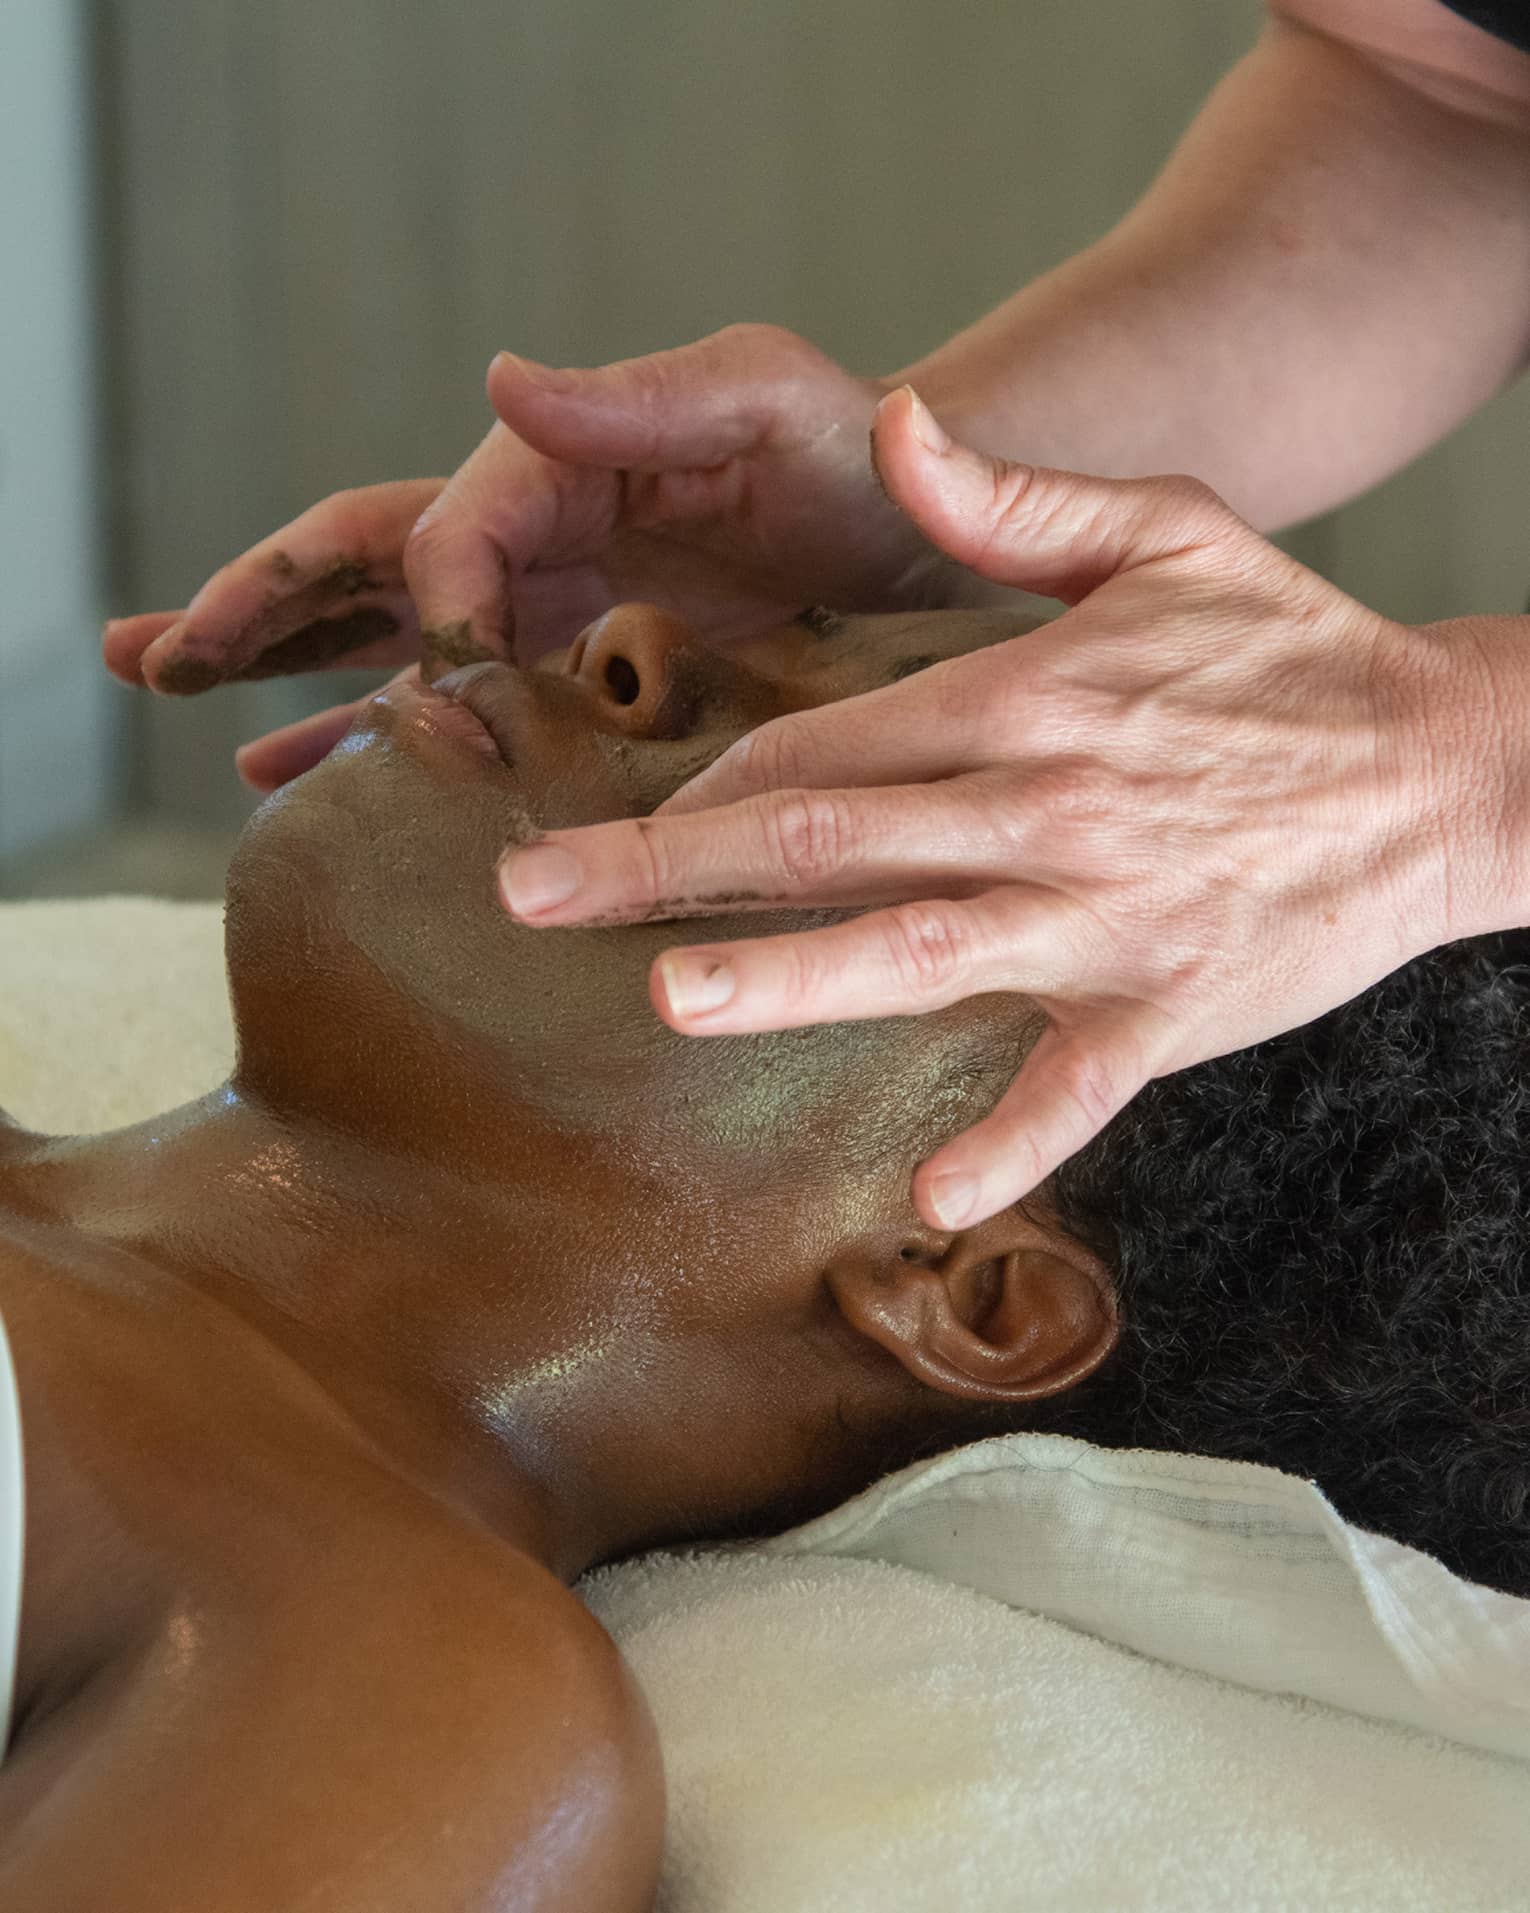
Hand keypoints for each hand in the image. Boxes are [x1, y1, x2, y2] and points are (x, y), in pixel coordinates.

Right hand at [105, 326, 947, 790]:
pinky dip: (378, 732)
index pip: (442, 535)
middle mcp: (530, 531)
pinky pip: (456, 701)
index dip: (427, 610)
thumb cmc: (855, 451)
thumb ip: (634, 397)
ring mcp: (542, 604)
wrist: (921, 528)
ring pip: (382, 640)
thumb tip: (498, 380)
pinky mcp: (574, 669)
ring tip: (189, 712)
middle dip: (253, 608)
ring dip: (283, 677)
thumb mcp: (758, 395)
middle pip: (358, 564)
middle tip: (146, 652)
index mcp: (558, 464)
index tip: (450, 695)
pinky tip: (308, 773)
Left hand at [499, 388, 1489, 1228]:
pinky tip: (931, 1206)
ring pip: (919, 949)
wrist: (1450, 764)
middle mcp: (1046, 805)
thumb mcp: (1168, 531)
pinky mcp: (1172, 1008)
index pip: (829, 740)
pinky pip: (1078, 1089)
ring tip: (668, 996)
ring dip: (790, 977)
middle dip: (666, 865)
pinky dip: (1012, 1145)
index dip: (712, 780)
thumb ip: (1012, 498)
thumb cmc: (1294, 651)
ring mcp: (1107, 915)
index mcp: (1028, 694)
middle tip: (531, 896)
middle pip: (830, 837)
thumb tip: (892, 428)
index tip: (624, 817)